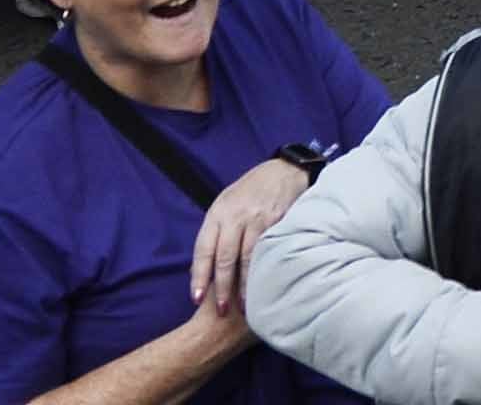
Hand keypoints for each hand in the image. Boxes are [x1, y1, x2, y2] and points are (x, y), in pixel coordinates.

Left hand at [188, 152, 315, 313]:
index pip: (203, 250)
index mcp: (218, 214)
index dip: (199, 276)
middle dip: (222, 287)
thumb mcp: (225, 205)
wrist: (283, 170)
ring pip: (247, 258)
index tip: (196, 298)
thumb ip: (215, 232)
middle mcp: (235, 217)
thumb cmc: (250, 191)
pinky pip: (268, 251)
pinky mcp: (278, 221)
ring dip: (245, 285)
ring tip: (244, 306)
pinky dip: (264, 270)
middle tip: (221, 310)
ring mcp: (257, 219)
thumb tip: (202, 267)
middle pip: (224, 258)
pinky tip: (264, 284)